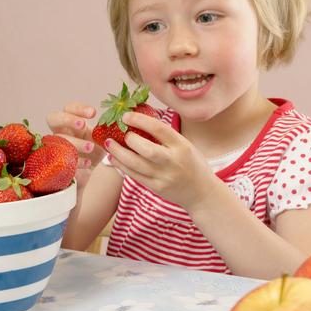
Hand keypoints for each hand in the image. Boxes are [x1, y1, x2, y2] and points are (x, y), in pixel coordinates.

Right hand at [46, 102, 105, 187]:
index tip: (93, 113)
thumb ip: (108, 130)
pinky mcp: (58, 162)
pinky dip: (76, 160)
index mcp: (72, 123)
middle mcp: (61, 132)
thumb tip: (122, 124)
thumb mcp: (102, 139)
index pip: (69, 108)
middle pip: (53, 118)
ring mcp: (56, 146)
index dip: (78, 108)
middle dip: (67, 119)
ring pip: (58, 140)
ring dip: (75, 142)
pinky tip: (88, 163)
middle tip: (83, 125)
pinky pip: (62, 159)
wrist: (90, 171)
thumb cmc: (95, 149)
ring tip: (90, 147)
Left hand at [105, 112, 220, 210]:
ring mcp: (164, 176)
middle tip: (118, 133)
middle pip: (147, 149)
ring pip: (136, 164)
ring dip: (118, 153)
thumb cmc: (192, 164)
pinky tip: (113, 158)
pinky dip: (121, 166)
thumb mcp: (186, 146)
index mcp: (182, 146)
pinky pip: (135, 175)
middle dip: (129, 140)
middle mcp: (173, 161)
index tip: (126, 116)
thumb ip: (166, 137)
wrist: (202, 194)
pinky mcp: (156, 188)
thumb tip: (140, 121)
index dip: (140, 120)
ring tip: (108, 143)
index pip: (159, 129)